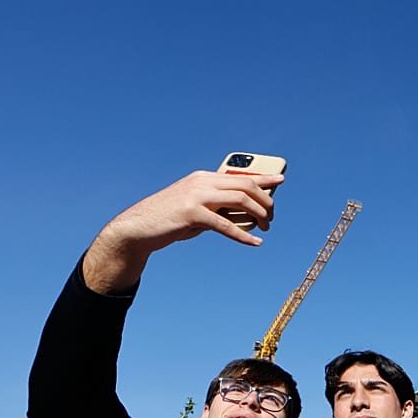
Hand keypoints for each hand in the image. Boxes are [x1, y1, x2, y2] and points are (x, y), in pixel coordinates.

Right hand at [83, 169, 284, 292]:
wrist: (137, 228)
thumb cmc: (168, 220)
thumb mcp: (195, 208)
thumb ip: (217, 207)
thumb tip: (246, 216)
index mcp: (203, 177)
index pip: (240, 175)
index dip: (264, 177)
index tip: (281, 179)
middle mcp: (202, 182)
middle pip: (246, 186)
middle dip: (265, 202)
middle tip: (271, 217)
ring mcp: (196, 196)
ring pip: (241, 201)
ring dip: (259, 215)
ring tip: (265, 227)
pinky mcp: (191, 214)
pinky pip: (226, 225)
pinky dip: (243, 235)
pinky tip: (255, 243)